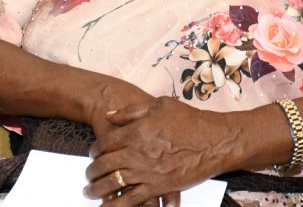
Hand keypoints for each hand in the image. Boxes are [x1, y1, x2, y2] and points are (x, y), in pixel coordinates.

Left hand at [84, 97, 236, 205]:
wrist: (215, 140)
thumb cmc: (189, 119)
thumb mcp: (157, 105)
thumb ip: (130, 111)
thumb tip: (109, 115)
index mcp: (135, 132)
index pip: (105, 143)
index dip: (95, 149)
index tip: (92, 153)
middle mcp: (138, 153)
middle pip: (106, 165)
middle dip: (92, 172)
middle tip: (87, 177)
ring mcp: (148, 172)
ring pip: (116, 184)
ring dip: (99, 190)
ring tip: (90, 193)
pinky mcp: (161, 186)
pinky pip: (135, 199)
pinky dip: (120, 204)